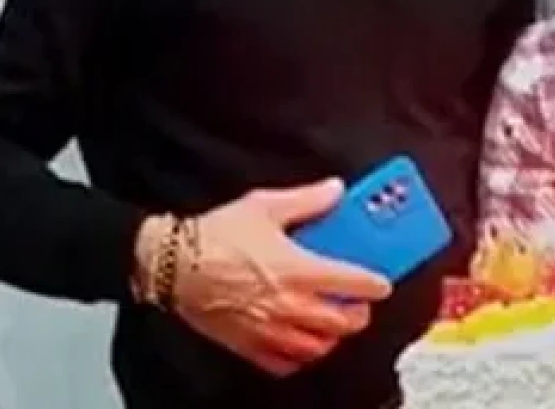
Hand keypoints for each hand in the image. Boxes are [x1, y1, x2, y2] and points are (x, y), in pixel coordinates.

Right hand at [145, 179, 392, 376]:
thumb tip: (336, 190)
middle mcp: (290, 305)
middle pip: (342, 322)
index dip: (375, 285)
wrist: (172, 265)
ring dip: (332, 337)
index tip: (382, 283)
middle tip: (360, 304)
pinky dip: (300, 357)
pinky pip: (284, 363)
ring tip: (333, 324)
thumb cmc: (217, 234)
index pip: (353, 283)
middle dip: (358, 314)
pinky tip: (302, 343)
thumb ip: (307, 200)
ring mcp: (270, 329)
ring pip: (318, 347)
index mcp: (299, 269)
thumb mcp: (265, 206)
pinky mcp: (248, 345)